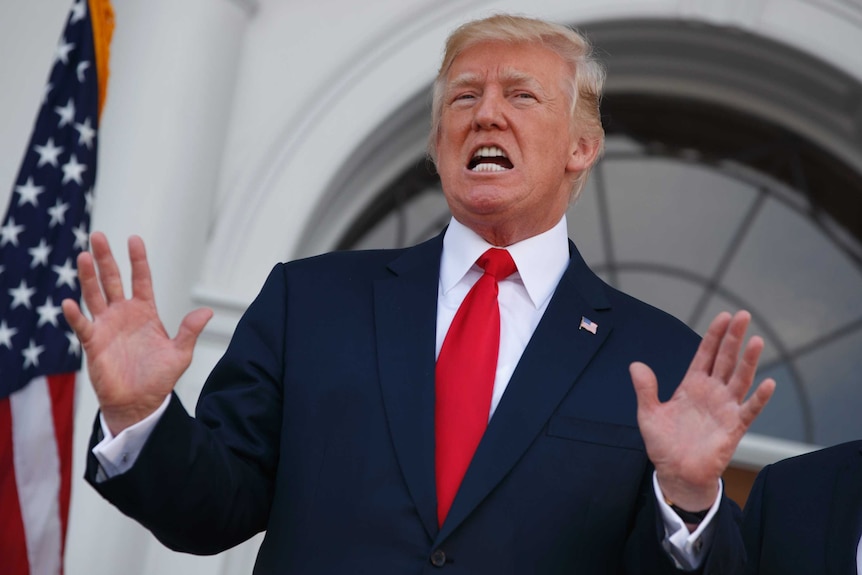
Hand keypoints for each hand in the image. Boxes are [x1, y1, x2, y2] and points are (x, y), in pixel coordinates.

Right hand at [62, 232, 212, 434]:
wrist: (140, 403)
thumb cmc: (159, 378)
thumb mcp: (180, 353)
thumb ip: (190, 331)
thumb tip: (207, 311)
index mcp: (145, 312)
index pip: (141, 279)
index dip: (138, 260)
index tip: (134, 239)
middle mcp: (123, 314)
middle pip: (112, 280)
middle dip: (105, 258)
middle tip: (97, 235)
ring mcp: (106, 326)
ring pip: (94, 295)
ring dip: (88, 277)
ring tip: (83, 256)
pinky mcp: (93, 343)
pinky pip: (82, 325)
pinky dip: (75, 315)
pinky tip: (68, 302)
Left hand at [630, 310, 774, 511]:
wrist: (675, 474)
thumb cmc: (664, 444)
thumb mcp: (648, 414)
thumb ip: (645, 389)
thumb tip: (635, 365)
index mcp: (691, 386)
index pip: (705, 355)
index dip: (713, 336)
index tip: (723, 316)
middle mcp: (711, 393)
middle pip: (725, 360)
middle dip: (733, 338)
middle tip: (743, 315)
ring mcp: (724, 408)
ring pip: (739, 379)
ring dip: (748, 361)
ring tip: (756, 340)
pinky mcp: (733, 428)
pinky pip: (749, 410)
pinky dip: (758, 398)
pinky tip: (768, 384)